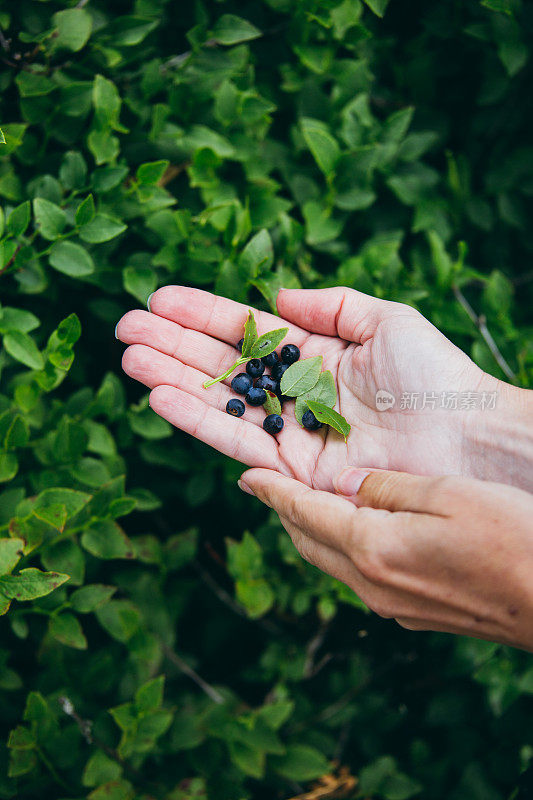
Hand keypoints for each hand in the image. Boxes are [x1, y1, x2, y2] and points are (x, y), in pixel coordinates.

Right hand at [115, 286, 530, 489]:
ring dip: (172, 380)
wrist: (463, 438)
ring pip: (219, 402)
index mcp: (313, 355)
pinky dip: (196, 419)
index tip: (159, 299)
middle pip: (221, 366)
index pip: (245, 331)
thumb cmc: (434, 375)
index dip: (202, 314)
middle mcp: (293, 394)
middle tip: (125, 328)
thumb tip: (274, 298)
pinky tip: (160, 397)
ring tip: (130, 358)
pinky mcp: (291, 470)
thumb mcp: (383, 320)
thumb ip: (329, 305)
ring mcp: (289, 432)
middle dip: (173, 345)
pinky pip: (235, 440)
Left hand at [238, 466, 532, 651]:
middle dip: (285, 512)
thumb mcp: (445, 494)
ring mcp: (393, 605)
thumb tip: (346, 483)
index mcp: (372, 549)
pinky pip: (360, 576)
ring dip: (312, 532)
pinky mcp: (416, 613)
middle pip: (309, 543)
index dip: (272, 491)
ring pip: (333, 562)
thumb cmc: (512, 536)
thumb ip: (387, 488)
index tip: (246, 476)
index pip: (304, 513)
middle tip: (269, 486)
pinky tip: (355, 534)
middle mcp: (372, 585)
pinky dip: (343, 548)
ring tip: (304, 505)